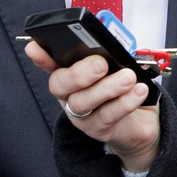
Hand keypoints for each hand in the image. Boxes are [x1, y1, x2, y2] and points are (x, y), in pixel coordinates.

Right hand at [25, 41, 160, 171]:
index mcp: (71, 74)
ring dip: (107, 87)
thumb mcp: (118, 67)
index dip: (41, 56)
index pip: (50, 63)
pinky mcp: (97, 129)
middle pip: (60, 84)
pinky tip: (139, 91)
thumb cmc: (124, 89)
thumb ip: (109, 56)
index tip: (35, 47)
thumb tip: (110, 47)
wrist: (141, 121)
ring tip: (128, 77)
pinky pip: (108, 116)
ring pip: (83, 102)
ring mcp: (81, 114)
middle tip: (101, 64)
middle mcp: (69, 94)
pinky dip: (125, 102)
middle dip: (79, 73)